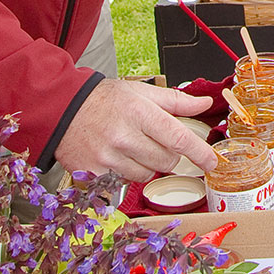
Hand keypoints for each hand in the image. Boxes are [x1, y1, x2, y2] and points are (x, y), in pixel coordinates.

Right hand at [54, 79, 215, 181]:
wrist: (61, 109)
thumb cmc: (104, 99)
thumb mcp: (140, 92)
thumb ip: (175, 101)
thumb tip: (204, 104)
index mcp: (139, 112)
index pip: (178, 138)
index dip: (199, 153)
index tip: (213, 162)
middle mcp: (124, 136)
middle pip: (166, 161)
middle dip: (168, 154)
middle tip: (153, 140)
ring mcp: (108, 158)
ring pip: (147, 175)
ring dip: (146, 164)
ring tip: (130, 146)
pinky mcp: (94, 174)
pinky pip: (124, 182)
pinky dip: (126, 172)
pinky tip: (115, 156)